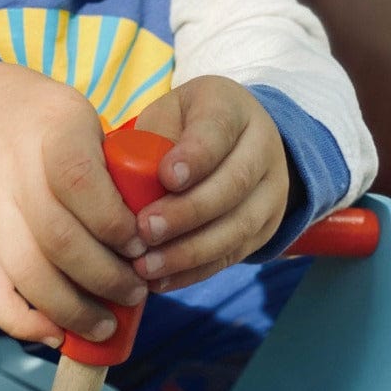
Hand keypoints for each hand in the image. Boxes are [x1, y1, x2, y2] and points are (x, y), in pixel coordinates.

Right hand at [0, 61, 148, 344]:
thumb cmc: (36, 119)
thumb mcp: (77, 116)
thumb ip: (110, 167)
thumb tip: (152, 234)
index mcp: (51, 132)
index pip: (79, 182)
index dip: (114, 224)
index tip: (141, 245)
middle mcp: (11, 172)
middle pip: (58, 240)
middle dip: (107, 278)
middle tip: (136, 291)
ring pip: (27, 275)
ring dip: (73, 311)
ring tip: (106, 323)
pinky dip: (23, 324)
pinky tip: (56, 333)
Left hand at [131, 75, 291, 290]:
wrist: (234, 144)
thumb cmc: (182, 129)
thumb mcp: (165, 117)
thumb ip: (148, 143)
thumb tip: (119, 189)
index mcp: (230, 108)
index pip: (218, 130)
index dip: (195, 156)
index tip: (165, 177)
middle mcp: (261, 147)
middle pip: (233, 184)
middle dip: (187, 212)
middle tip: (145, 230)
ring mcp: (271, 190)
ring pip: (237, 226)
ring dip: (188, 252)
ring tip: (146, 266)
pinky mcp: (265, 228)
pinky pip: (232, 255)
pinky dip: (194, 272)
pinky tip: (160, 281)